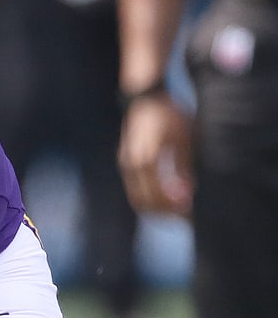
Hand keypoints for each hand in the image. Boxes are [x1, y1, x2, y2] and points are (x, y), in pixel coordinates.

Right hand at [117, 94, 191, 215]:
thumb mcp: (185, 139)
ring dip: (158, 209)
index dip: (174, 209)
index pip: (157, 196)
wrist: (146, 98)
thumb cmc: (171, 115)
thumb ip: (184, 168)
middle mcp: (130, 164)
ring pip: (138, 199)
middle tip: (188, 219)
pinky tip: (170, 197)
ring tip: (180, 212)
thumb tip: (186, 194)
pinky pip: (136, 189)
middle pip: (144, 203)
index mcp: (146, 159)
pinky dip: (152, 198)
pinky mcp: (126, 163)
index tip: (193, 214)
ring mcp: (125, 163)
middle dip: (165, 214)